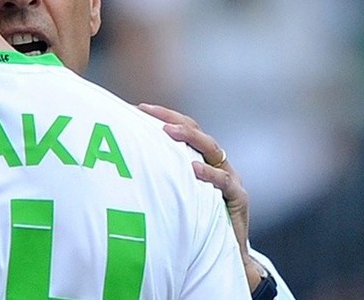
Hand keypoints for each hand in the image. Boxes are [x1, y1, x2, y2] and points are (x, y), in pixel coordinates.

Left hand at [137, 103, 261, 290]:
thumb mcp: (175, 195)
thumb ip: (161, 176)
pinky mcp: (239, 199)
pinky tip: (193, 169)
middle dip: (173, 120)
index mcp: (203, 158)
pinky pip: (225, 183)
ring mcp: (231, 179)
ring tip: (167, 132)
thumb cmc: (195, 223)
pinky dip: (210, 174)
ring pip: (212, 150)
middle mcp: (218, 164)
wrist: (226, 256)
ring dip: (189, 138)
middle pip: (197, 132)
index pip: (185, 128)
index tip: (139, 108)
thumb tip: (124, 163)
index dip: (164, 116)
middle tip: (149, 112)